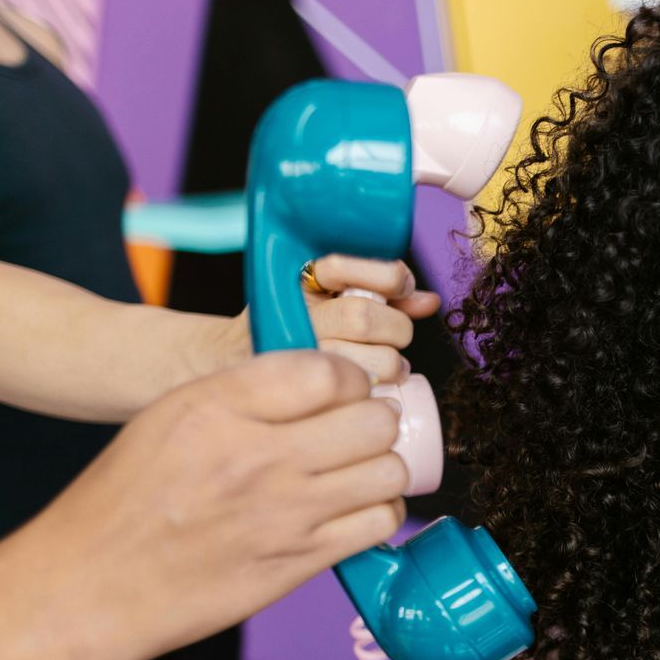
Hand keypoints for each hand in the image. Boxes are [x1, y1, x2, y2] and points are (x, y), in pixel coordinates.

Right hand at [28, 350, 408, 659]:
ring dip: (384, 468)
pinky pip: (380, 523)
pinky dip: (379, 513)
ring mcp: (284, 513)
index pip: (328, 371)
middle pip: (373, 420)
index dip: (350, 379)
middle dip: (376, 421)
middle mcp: (258, 456)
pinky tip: (355, 510)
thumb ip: (246, 393)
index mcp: (218, 407)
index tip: (344, 392)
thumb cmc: (125, 499)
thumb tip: (323, 380)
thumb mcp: (168, 417)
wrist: (88, 586)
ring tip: (360, 472)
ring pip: (388, 472)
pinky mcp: (299, 562)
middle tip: (360, 432)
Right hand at [208, 255, 439, 386]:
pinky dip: (378, 391)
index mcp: (303, 279)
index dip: (386, 276)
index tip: (401, 285)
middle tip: (396, 338)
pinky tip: (373, 389)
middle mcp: (296, 312)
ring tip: (389, 367)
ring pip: (371, 360)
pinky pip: (360, 394)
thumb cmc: (298, 326)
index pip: (343, 265)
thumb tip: (430, 300)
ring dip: (393, 365)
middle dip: (395, 328)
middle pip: (362, 317)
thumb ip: (385, 294)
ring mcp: (299, 352)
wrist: (230, 361)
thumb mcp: (336, 298)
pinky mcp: (304, 387)